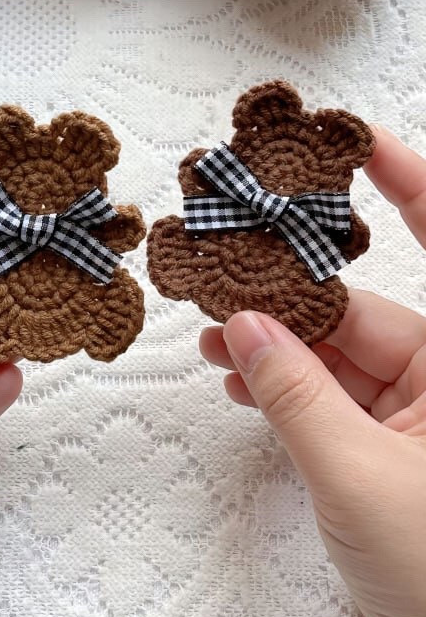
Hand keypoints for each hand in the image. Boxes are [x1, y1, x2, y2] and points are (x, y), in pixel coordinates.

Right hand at [200, 126, 425, 616]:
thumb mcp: (353, 472)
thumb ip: (294, 391)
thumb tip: (244, 323)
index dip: (411, 192)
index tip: (364, 144)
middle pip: (362, 313)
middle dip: (290, 300)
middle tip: (220, 280)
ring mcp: (416, 415)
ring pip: (337, 355)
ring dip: (277, 349)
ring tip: (210, 346)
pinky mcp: (389, 448)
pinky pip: (332, 396)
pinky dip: (286, 389)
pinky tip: (237, 383)